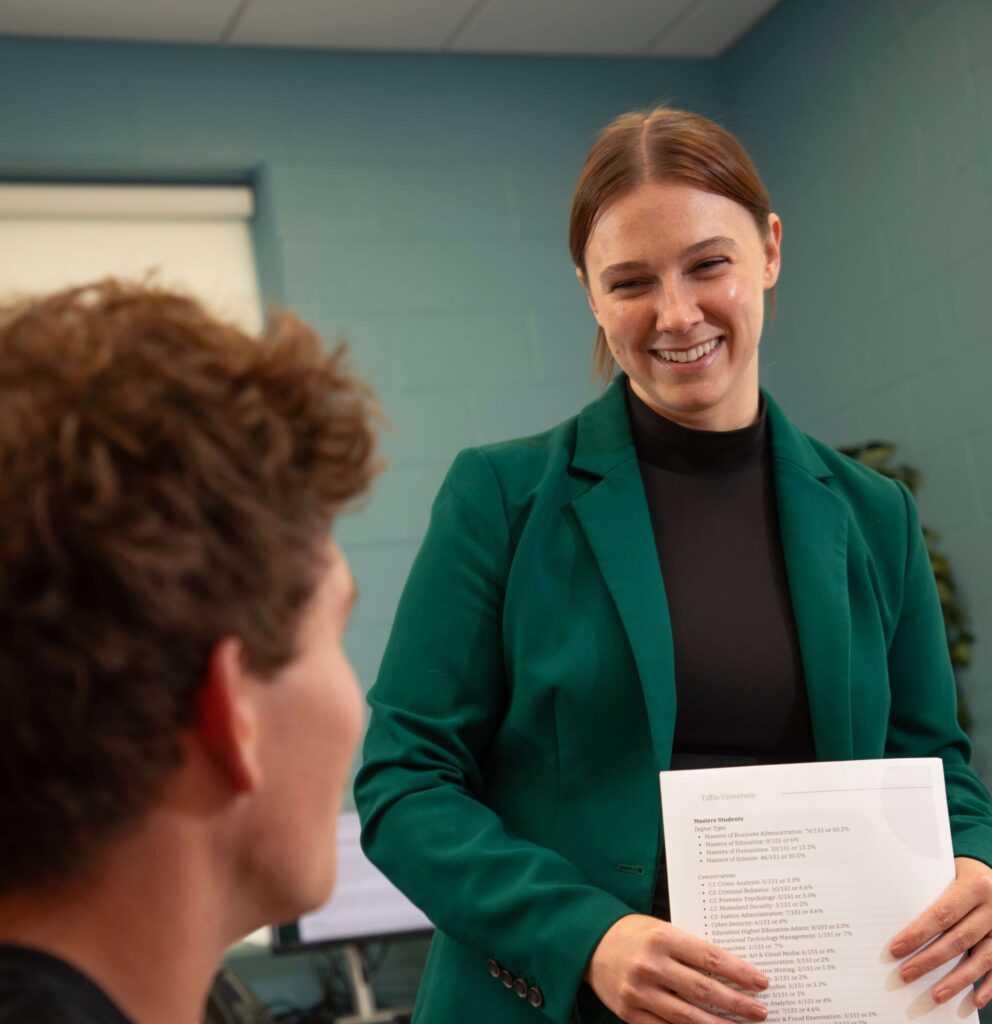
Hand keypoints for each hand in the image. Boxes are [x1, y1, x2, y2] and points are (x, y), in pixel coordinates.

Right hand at [585, 914, 768, 1022]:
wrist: (589, 943)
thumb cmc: (633, 934)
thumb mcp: (661, 929)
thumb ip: (689, 950)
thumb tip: (729, 973)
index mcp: (661, 938)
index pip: (710, 958)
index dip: (739, 972)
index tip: (761, 982)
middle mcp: (650, 965)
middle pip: (703, 990)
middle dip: (736, 1004)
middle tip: (760, 1011)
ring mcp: (639, 992)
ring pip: (687, 1017)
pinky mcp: (630, 1014)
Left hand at [890, 856, 991, 1008]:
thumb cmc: (963, 871)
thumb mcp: (950, 872)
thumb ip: (933, 892)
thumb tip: (897, 916)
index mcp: (974, 886)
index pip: (942, 914)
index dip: (919, 933)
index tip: (896, 948)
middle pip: (959, 939)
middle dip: (930, 960)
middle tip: (906, 974)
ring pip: (982, 959)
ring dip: (957, 980)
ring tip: (935, 995)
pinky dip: (989, 986)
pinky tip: (974, 1000)